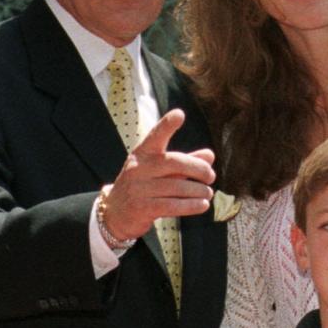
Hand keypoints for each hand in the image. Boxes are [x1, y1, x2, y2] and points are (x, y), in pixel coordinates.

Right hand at [103, 110, 214, 240]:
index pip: (155, 136)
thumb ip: (185, 163)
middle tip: (211, 177)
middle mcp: (138, 168)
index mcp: (143, 154)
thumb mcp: (161, 171)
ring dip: (198, 191)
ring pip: (176, 186)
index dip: (167, 125)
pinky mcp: (141, 208)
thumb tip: (210, 155)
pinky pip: (172, 205)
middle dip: (198, 168)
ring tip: (208, 193)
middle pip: (174, 162)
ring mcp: (138, 189)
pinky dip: (191, 205)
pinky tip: (203, 205)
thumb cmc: (144, 187)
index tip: (179, 114)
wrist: (115, 214)